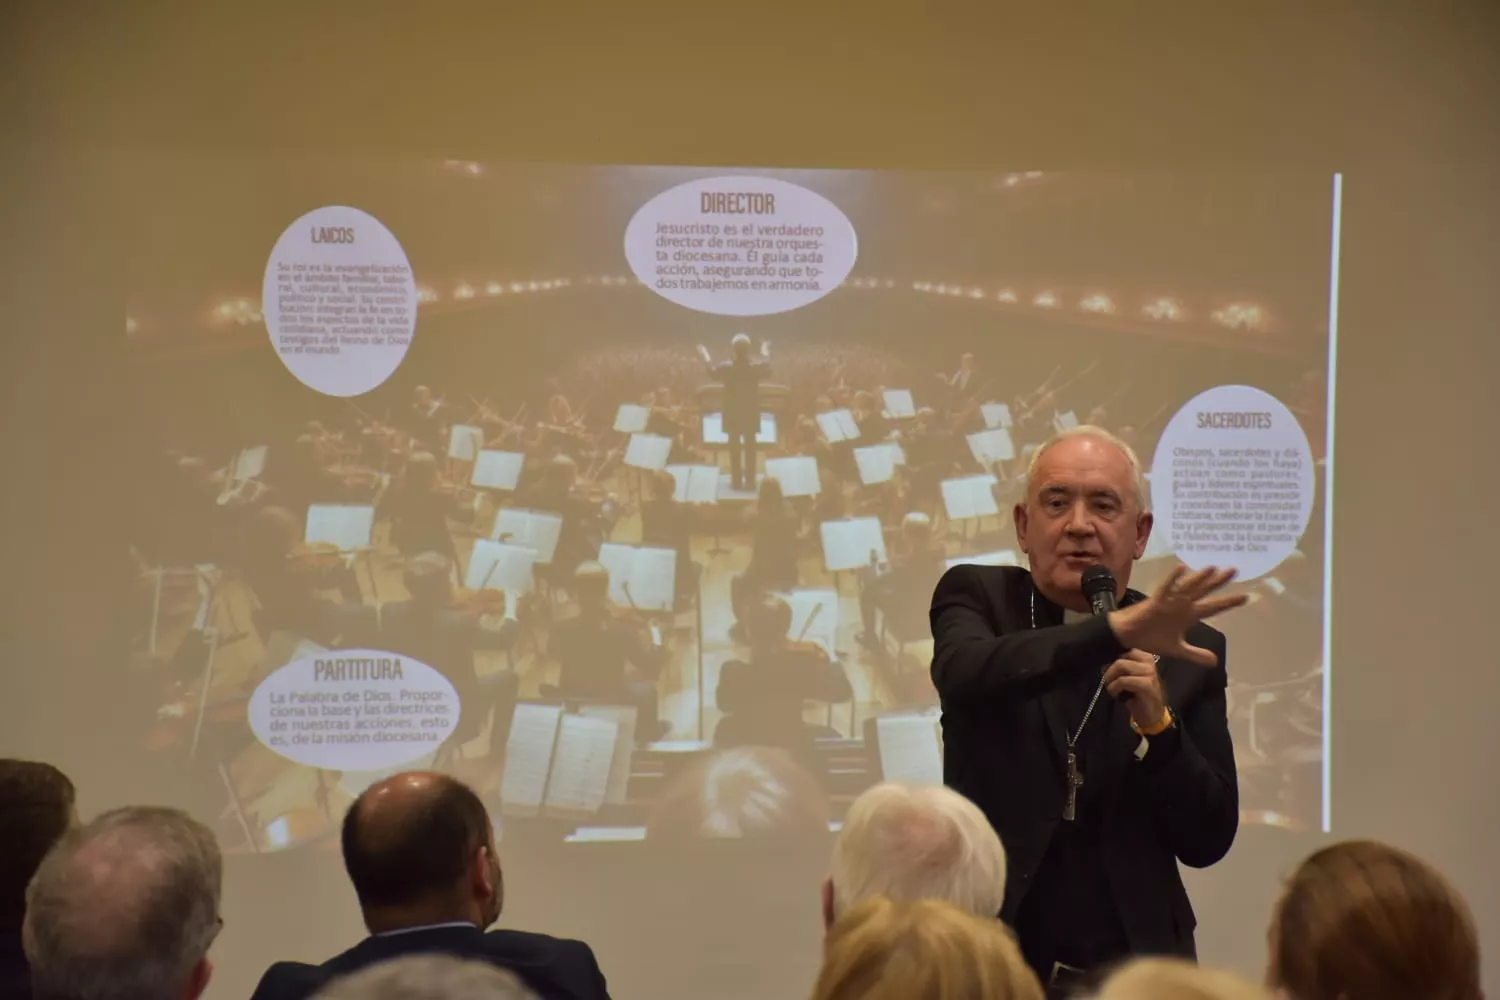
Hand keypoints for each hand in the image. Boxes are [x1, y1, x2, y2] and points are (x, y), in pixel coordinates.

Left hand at [1103, 650, 1165, 728]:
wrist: (1152, 715)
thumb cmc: (1138, 696)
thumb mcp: (1126, 678)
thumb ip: (1117, 668)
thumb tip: (1103, 664)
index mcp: (1144, 656)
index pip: (1122, 649)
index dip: (1110, 660)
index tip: (1105, 671)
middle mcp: (1149, 661)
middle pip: (1120, 657)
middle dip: (1109, 670)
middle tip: (1106, 682)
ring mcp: (1150, 672)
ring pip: (1121, 665)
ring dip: (1110, 678)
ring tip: (1110, 688)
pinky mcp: (1147, 684)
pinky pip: (1123, 680)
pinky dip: (1114, 687)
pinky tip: (1114, 694)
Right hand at [1107, 564, 1246, 666]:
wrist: (1128, 636)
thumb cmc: (1150, 638)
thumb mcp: (1177, 649)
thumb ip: (1195, 654)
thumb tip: (1215, 662)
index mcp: (1188, 615)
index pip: (1213, 607)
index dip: (1228, 602)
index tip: (1245, 597)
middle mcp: (1182, 605)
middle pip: (1204, 592)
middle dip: (1219, 583)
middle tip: (1234, 570)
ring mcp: (1169, 602)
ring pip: (1188, 587)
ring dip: (1200, 578)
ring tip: (1214, 568)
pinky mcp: (1156, 602)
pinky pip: (1166, 589)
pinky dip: (1173, 579)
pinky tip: (1181, 569)